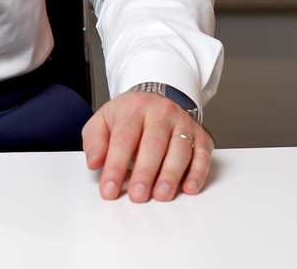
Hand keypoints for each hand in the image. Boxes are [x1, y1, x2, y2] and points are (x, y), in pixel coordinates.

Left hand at [82, 90, 212, 201]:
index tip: (109, 189)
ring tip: (161, 195)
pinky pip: (202, 154)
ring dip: (171, 175)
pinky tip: (189, 187)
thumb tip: (94, 162)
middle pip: (154, 144)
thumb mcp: (103, 121)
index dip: (116, 166)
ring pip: (180, 149)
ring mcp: (183, 123)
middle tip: (137, 195)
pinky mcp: (200, 135)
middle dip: (145, 173)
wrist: (154, 100)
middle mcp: (161, 113)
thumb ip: (95, 141)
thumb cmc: (127, 116)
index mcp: (134, 108)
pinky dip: (198, 172)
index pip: (124, 139)